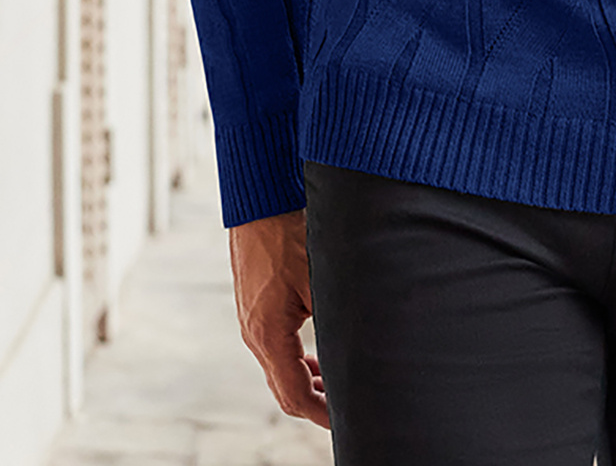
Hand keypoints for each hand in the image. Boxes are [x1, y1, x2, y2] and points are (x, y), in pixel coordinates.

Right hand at [228, 206, 329, 427]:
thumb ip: (338, 317)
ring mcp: (250, 320)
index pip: (294, 395)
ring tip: (336, 386)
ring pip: (278, 369)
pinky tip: (316, 355)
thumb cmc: (290, 231)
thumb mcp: (322, 278)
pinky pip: (274, 347)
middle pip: (284, 389)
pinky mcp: (254, 306)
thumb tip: (365, 342)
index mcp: (268, 334)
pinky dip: (296, 360)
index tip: (347, 419)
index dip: (322, 414)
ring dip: (307, 381)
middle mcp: (254, 333)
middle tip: (347, 408)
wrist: (260, 197)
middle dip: (316, 403)